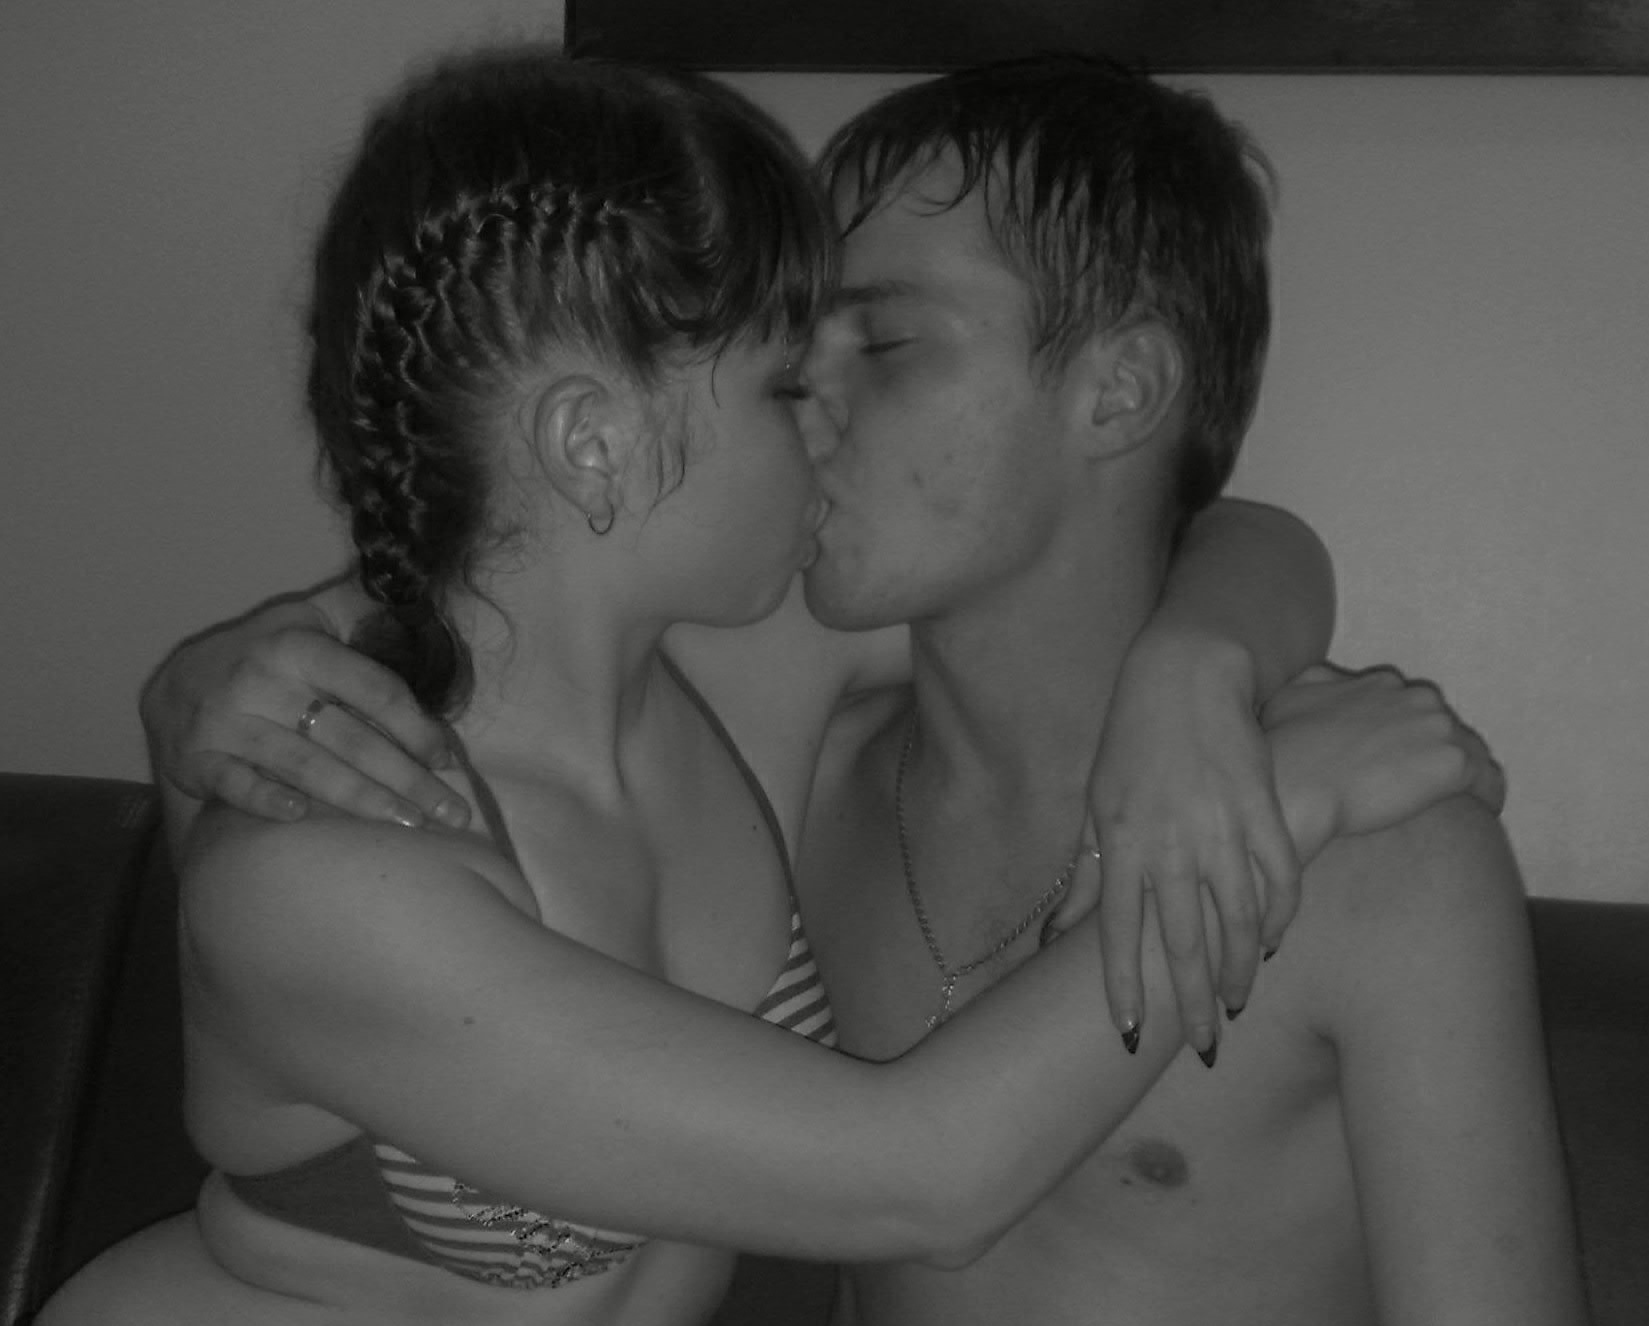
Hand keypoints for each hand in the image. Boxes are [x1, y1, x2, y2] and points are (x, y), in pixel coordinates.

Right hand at [140, 590, 467, 828]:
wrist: (177, 685)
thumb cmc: (265, 654)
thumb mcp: (308, 619)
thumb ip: (359, 609)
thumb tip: (413, 590)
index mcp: (299, 648)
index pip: (372, 689)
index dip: (416, 726)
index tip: (448, 760)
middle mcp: (263, 683)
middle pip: (351, 739)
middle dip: (407, 779)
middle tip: (451, 813)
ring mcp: (227, 723)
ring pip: (306, 767)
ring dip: (362, 800)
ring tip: (410, 824)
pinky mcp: (196, 759)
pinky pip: (235, 784)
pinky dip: (266, 800)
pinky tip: (301, 816)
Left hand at [1052, 628, 1300, 1056]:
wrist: (1186, 676)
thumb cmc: (1131, 743)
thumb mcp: (1095, 806)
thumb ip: (1083, 877)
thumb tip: (1053, 939)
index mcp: (1121, 842)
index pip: (1117, 933)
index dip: (1124, 988)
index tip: (1131, 1036)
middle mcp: (1169, 842)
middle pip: (1183, 941)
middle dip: (1191, 1004)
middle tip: (1205, 1048)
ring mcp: (1221, 827)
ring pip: (1239, 922)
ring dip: (1239, 972)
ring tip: (1236, 1005)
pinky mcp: (1264, 809)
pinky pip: (1281, 879)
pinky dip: (1280, 918)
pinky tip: (1272, 944)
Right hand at [1264, 662, 1504, 865]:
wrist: (1296, 784)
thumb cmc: (1286, 748)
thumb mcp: (1293, 695)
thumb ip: (1323, 684)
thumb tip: (1331, 684)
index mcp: (1383, 684)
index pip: (1415, 708)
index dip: (1410, 737)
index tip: (1401, 761)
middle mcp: (1416, 697)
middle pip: (1446, 727)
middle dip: (1436, 753)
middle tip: (1422, 787)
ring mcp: (1439, 728)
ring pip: (1472, 752)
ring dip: (1463, 776)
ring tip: (1456, 806)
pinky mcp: (1453, 764)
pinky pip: (1490, 782)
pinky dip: (1487, 798)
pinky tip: (1477, 817)